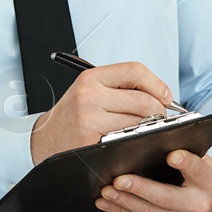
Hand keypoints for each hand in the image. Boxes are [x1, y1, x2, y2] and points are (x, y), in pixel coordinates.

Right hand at [29, 61, 171, 163]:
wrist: (44, 139)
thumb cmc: (72, 115)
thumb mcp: (90, 90)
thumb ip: (120, 87)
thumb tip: (160, 93)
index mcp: (92, 78)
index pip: (135, 70)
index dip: (157, 83)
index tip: (166, 96)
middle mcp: (90, 95)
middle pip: (142, 99)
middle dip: (159, 110)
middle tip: (161, 117)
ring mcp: (90, 119)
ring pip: (138, 122)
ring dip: (150, 128)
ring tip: (148, 128)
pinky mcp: (92, 141)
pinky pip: (127, 140)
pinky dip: (136, 141)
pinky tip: (134, 140)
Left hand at [96, 150, 211, 211]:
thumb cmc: (202, 175)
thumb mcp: (200, 158)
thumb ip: (183, 150)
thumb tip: (154, 139)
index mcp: (208, 181)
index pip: (197, 170)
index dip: (185, 163)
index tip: (173, 156)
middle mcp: (197, 204)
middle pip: (166, 198)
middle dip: (139, 189)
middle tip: (119, 181)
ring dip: (125, 202)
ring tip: (107, 192)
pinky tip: (109, 203)